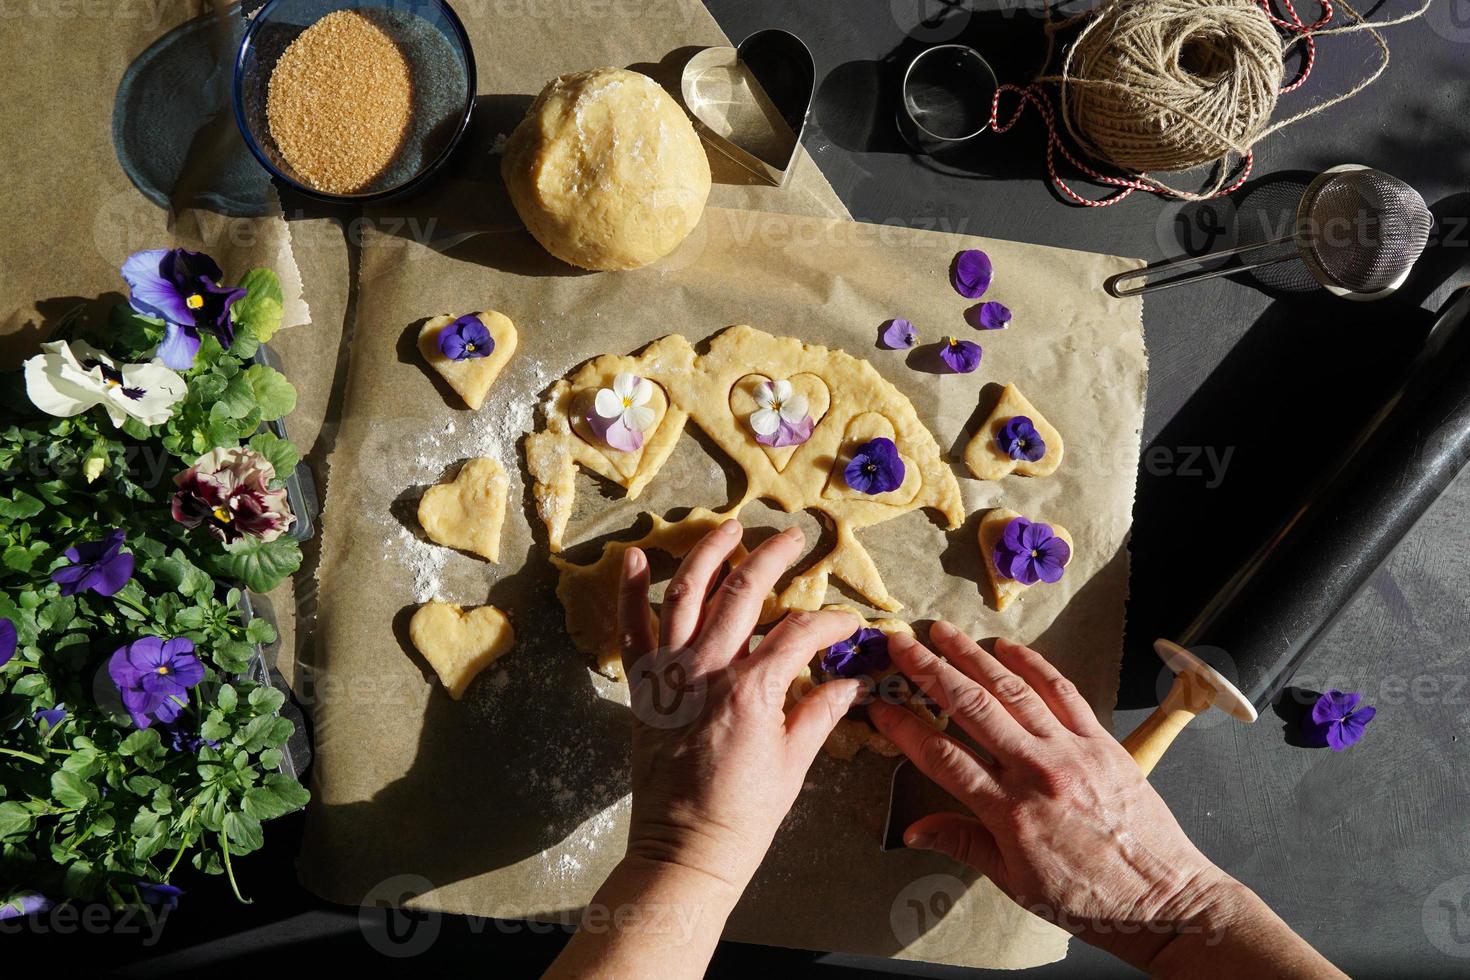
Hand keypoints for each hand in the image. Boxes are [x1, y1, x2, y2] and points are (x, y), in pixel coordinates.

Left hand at [617, 519, 862, 893]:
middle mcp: (708, 669)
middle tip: (794, 538)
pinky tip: (634, 556)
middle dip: (773, 557)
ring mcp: (670, 674)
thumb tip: (851, 685)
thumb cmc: (743, 815)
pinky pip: (631, 629)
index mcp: (752, 689)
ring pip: (687, 593)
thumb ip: (820, 713)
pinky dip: (629, 590)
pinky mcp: (642, 687)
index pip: (799, 633)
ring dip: (708, 553)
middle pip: (744, 592)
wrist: (685, 850)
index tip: (846, 624)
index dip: (828, 622)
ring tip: (728, 527)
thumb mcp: (794, 764)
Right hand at [868, 623, 1235, 969]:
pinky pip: (1063, 692)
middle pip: (971, 708)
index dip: (904, 728)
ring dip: (973, 656)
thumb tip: (914, 830)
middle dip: (929, 671)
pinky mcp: (1102, 742)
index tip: (880, 707)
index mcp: (1009, 812)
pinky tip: (1008, 648)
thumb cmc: (1088, 899)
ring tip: (943, 632)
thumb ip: (963, 844)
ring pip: (1012, 690)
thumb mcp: (1015, 882)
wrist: (1162, 900)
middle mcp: (1037, 772)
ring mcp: (1071, 751)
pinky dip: (1034, 665)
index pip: (942, 757)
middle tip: (901, 644)